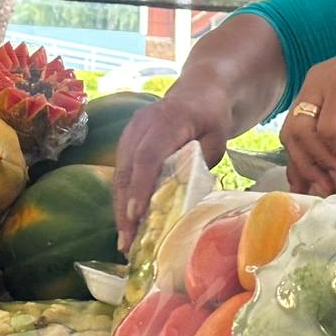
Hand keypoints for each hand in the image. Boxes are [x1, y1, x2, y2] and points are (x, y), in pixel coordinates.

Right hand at [113, 91, 231, 250]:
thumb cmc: (211, 119)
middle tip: (127, 241)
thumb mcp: (216, 139)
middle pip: (127, 169)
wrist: (198, 94)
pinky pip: (121, 173)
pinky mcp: (126, 143)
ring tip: (125, 241)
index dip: (141, 186)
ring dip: (120, 208)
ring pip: (119, 174)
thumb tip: (182, 195)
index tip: (136, 215)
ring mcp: (130, 133)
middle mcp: (141, 125)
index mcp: (167, 120)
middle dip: (125, 208)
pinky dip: (123, 199)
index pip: (148, 156)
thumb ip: (199, 162)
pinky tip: (127, 223)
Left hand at [281, 18, 335, 195]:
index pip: (292, 133)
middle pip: (290, 135)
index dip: (298, 164)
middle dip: (306, 167)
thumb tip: (334, 172)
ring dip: (324, 160)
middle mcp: (313, 86)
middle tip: (327, 186)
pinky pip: (328, 129)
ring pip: (304, 133)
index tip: (311, 188)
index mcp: (315, 91)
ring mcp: (324, 85)